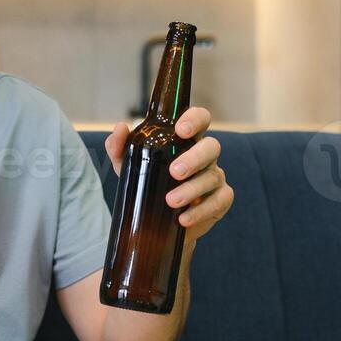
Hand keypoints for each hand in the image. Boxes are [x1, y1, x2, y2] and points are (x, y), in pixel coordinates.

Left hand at [104, 107, 233, 243]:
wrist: (156, 221)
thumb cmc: (147, 182)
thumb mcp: (129, 164)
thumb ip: (120, 146)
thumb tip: (120, 129)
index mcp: (187, 139)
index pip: (200, 119)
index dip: (194, 119)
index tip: (181, 130)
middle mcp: (205, 155)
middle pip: (211, 147)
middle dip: (194, 158)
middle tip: (174, 172)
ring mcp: (215, 177)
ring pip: (212, 176)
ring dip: (192, 189)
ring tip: (171, 201)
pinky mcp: (221, 200)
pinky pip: (218, 202)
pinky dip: (201, 211)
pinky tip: (184, 218)